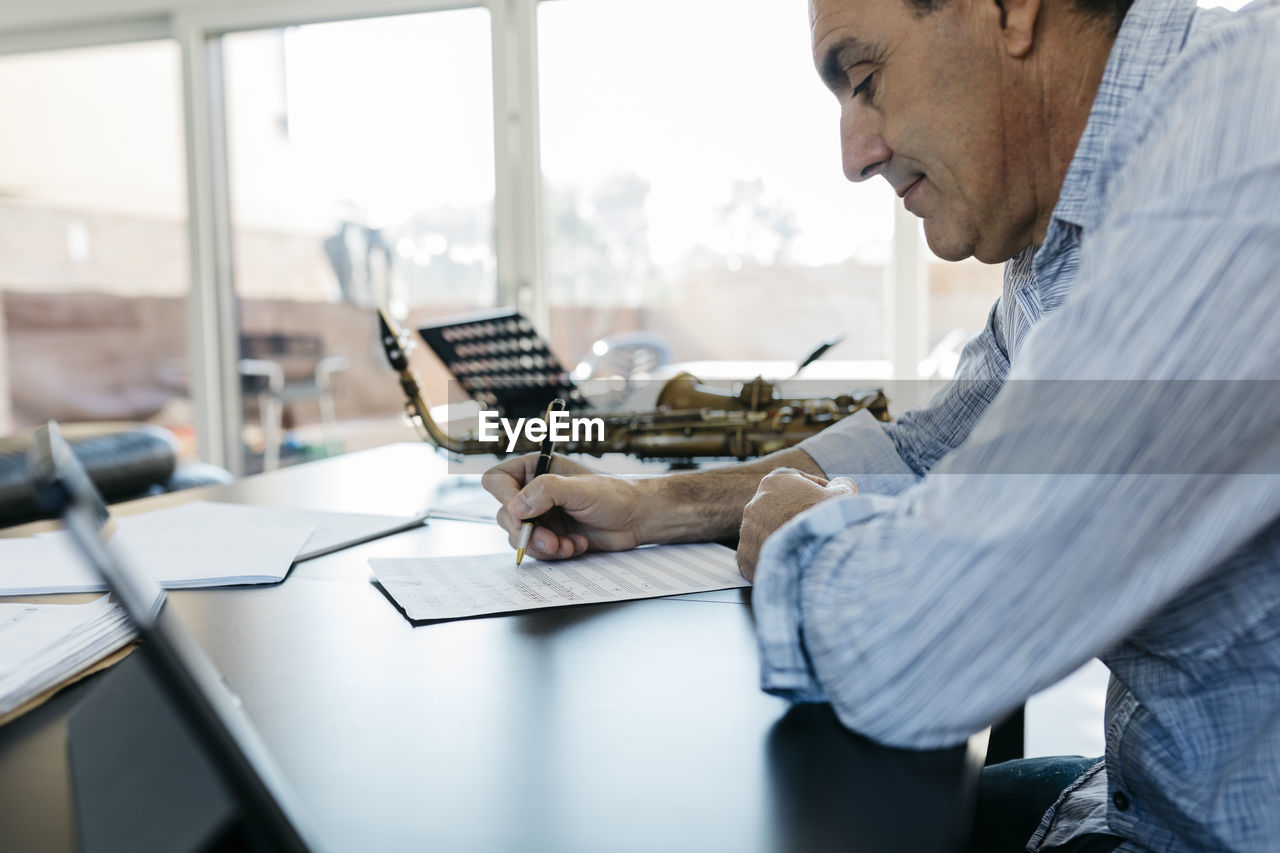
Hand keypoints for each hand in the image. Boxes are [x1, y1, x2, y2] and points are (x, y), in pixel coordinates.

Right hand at [481, 454, 644, 560]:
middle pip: (505, 515)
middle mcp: (534, 492)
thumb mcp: (580, 488)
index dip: (505, 499)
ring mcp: (541, 516)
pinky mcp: (550, 536)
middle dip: (527, 532)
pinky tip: (576, 546)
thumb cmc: (614, 495)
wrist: (636, 519)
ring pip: (517, 537)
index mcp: (536, 469)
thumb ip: (547, 491)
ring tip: (567, 545)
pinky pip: (536, 550)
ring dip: (542, 546)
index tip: (522, 514)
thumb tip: (517, 506)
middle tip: (550, 540)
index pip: (497, 481)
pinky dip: (555, 553)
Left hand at [737, 469, 856, 581]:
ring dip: (784, 537)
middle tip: (816, 528)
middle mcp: (754, 504)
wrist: (817, 558)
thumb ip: (840, 483)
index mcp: (774, 482)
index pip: (796, 483)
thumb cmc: (828, 522)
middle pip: (779, 509)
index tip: (826, 504)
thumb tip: (838, 484)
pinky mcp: (744, 556)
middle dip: (796, 516)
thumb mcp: (843, 494)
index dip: (815, 492)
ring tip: (806, 548)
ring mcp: (747, 531)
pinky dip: (776, 558)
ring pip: (768, 532)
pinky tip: (794, 562)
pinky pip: (761, 555)